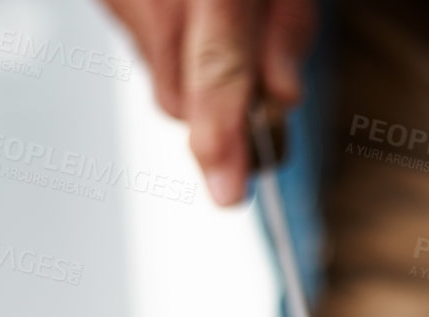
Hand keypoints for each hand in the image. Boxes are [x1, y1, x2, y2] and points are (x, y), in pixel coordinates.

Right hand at [99, 0, 314, 204]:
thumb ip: (289, 24)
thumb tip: (282, 96)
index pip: (214, 61)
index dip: (223, 128)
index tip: (229, 186)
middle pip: (176, 92)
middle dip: (218, 116)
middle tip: (262, 111)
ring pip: (157, 75)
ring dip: (193, 73)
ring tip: (225, 17)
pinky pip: (139, 40)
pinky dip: (170, 41)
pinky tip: (190, 7)